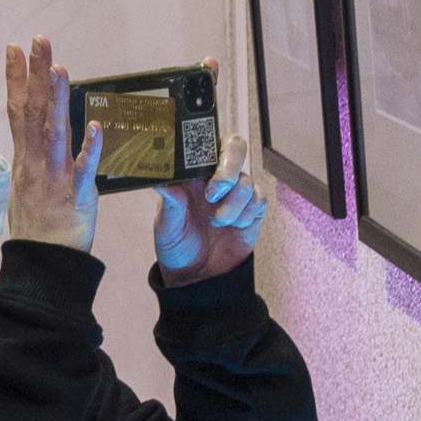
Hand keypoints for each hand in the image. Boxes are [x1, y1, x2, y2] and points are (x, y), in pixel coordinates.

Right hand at [2, 36, 97, 251]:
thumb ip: (28, 157)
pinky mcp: (76, 195)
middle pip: (34, 111)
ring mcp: (55, 177)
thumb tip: (26, 137)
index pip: (19, 110)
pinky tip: (97, 126)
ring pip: (55, 132)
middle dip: (36, 73)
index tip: (14, 47)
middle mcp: (36, 163)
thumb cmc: (37, 226)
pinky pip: (84, 170)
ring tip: (60, 68)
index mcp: (26, 159)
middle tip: (39, 39)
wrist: (42, 263)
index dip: (17, 78)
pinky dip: (90, 148)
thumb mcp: (22, 186)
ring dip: (58, 100)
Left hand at [155, 132, 267, 283]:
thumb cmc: (176, 246)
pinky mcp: (252, 211)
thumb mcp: (166, 225)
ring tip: (217, 223)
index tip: (204, 168)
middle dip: (228, 170)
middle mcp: (216, 177)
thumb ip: (170, 202)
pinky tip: (234, 227)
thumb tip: (162, 181)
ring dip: (233, 204)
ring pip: (246, 181)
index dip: (211, 145)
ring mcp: (235, 193)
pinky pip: (258, 200)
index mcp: (193, 173)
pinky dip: (247, 214)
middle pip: (235, 149)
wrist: (197, 277)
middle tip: (212, 193)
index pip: (207, 142)